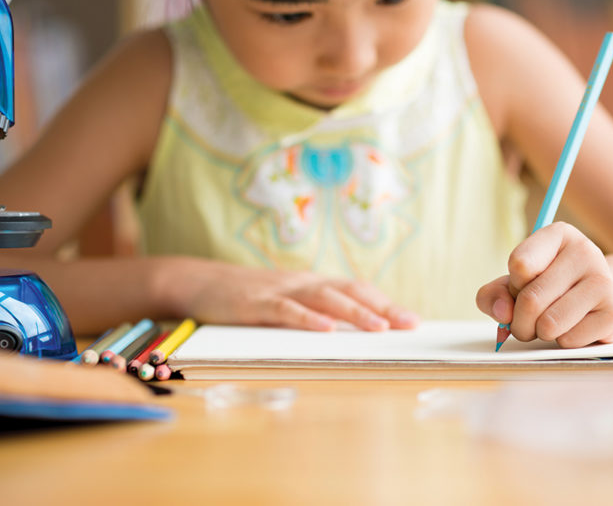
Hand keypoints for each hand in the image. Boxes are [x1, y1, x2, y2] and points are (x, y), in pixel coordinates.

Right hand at [167, 258, 418, 331]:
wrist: (199, 281)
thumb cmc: (247, 298)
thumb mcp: (287, 302)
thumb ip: (315, 311)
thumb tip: (351, 330)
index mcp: (314, 284)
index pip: (358, 290)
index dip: (386, 303)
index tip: (413, 321)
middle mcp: (303, 282)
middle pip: (350, 291)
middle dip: (382, 308)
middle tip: (408, 324)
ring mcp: (281, 290)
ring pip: (325, 298)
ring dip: (354, 313)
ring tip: (379, 328)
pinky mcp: (256, 303)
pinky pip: (286, 310)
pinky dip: (307, 318)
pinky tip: (326, 329)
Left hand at [476, 222, 612, 347]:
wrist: (605, 295)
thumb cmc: (552, 287)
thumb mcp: (518, 282)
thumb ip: (495, 294)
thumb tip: (502, 314)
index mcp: (559, 234)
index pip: (519, 264)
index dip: (513, 286)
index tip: (523, 285)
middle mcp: (585, 252)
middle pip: (531, 300)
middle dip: (520, 321)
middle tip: (528, 319)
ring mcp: (604, 282)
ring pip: (549, 325)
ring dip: (540, 333)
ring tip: (551, 321)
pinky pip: (569, 341)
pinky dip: (563, 341)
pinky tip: (575, 326)